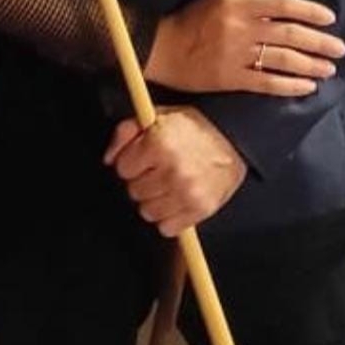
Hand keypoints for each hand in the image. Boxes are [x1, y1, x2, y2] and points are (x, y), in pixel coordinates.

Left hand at [105, 108, 247, 236]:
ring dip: (154, 201)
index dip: (132, 162)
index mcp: (159, 142)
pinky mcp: (200, 209)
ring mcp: (187, 192)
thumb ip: (126, 132)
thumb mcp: (158, 116)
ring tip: (169, 185)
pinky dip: (170, 218)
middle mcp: (173, 169)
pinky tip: (178, 200)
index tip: (145, 158)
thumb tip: (109, 158)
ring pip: (147, 211)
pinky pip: (167, 227)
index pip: (123, 168)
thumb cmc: (195, 128)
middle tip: (159, 170)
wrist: (235, 139)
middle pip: (134, 191)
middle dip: (143, 181)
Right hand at [146, 0, 344, 97]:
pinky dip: (290, 85)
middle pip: (290, 34)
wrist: (161, 48)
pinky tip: (307, 86)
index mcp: (238, 3)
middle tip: (339, 49)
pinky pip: (267, 83)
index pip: (284, 4)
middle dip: (320, 42)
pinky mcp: (231, 78)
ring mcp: (237, 54)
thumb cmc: (191, 20)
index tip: (330, 19)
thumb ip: (248, 0)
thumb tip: (280, 8)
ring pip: (283, 59)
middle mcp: (241, 27)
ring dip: (311, 64)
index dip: (310, 11)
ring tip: (329, 69)